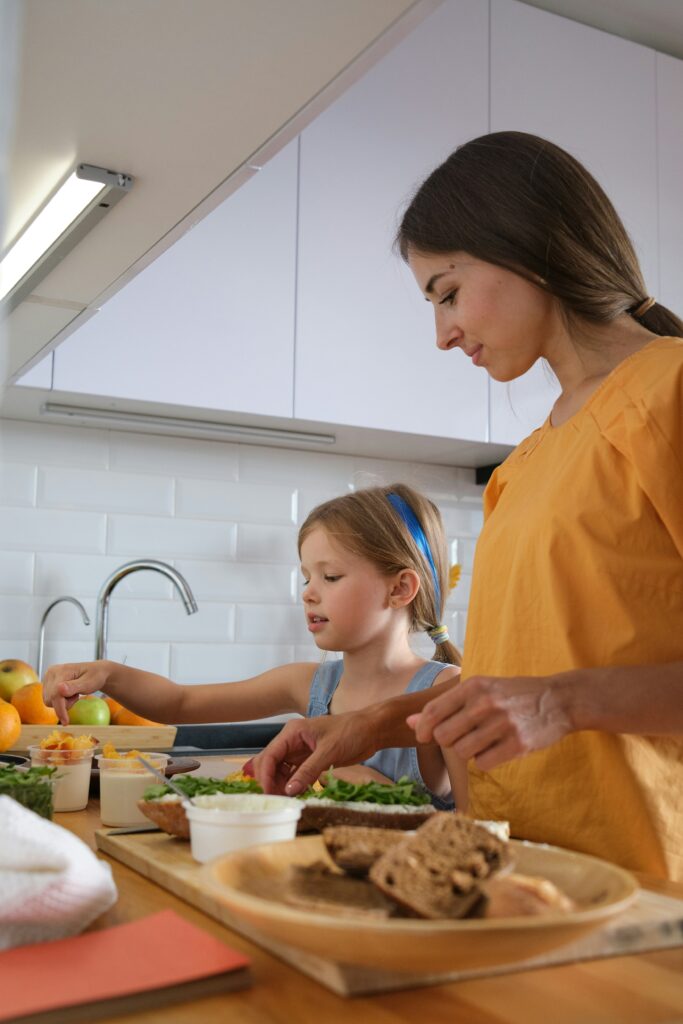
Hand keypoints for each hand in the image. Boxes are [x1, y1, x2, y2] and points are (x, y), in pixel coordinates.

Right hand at [43, 660, 115, 725]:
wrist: (95, 673)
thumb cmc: (94, 677)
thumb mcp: (88, 683)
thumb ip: (74, 686)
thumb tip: (59, 689)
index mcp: (60, 670)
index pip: (54, 694)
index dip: (60, 709)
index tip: (66, 722)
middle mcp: (51, 673)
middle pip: (49, 699)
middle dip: (64, 703)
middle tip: (77, 696)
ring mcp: (48, 679)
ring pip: (48, 701)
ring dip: (62, 703)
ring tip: (74, 694)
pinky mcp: (48, 685)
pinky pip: (50, 700)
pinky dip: (60, 701)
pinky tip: (69, 694)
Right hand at [248, 713, 378, 794]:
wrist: (371, 730)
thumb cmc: (352, 732)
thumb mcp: (329, 752)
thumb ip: (308, 771)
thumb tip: (289, 791)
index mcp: (293, 732)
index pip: (270, 754)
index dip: (265, 775)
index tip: (267, 793)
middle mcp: (292, 740)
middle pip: (271, 762)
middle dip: (269, 781)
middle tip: (273, 801)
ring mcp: (300, 750)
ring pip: (280, 770)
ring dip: (279, 785)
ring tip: (283, 802)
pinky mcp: (309, 759)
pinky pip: (294, 774)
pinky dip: (292, 785)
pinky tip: (293, 796)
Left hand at [407, 673, 572, 770]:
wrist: (558, 700)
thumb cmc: (513, 694)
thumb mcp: (480, 690)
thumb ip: (445, 705)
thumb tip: (408, 722)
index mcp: (474, 686)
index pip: (433, 711)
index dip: (421, 728)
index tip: (421, 736)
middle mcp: (486, 704)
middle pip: (443, 736)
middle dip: (447, 741)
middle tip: (460, 736)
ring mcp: (502, 725)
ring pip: (462, 752)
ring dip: (467, 751)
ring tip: (482, 741)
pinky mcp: (517, 745)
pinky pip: (483, 763)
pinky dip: (485, 760)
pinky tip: (496, 749)